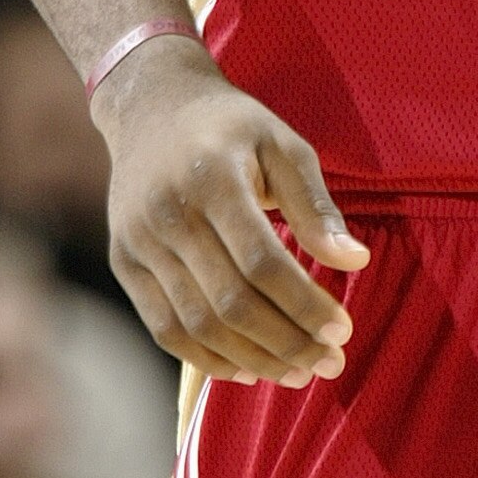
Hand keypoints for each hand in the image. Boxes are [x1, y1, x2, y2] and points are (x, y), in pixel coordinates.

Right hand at [94, 40, 367, 384]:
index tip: (343, 330)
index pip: (262, 262)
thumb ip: (315, 205)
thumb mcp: (283, 144)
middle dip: (287, 342)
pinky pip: (165, 328)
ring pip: (197, 324)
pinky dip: (207, 358)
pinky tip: (249, 369)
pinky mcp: (123, 262)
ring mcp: (138, 242)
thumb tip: (354, 262)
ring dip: (253, 360)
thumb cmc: (231, 127)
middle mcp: (167, 214)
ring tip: (298, 372)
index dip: (305, 305)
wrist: (150, 105)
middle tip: (330, 363)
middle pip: (230, 302)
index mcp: (212, 179)